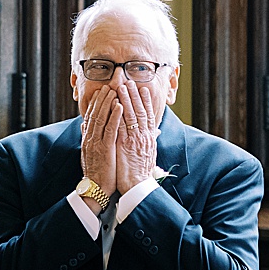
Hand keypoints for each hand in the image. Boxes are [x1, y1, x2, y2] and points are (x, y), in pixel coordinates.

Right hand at [80, 85, 121, 203]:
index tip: (101, 92)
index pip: (91, 117)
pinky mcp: (105, 149)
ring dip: (108, 103)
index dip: (95, 103)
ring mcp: (96, 143)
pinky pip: (110, 129)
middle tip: (108, 85)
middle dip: (101, 99)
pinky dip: (114, 116)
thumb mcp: (90, 153)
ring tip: (114, 90)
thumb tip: (85, 125)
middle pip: (95, 113)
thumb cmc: (97, 173)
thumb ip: (88, 138)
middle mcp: (90, 139)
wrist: (95, 189)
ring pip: (101, 118)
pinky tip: (119, 106)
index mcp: (88, 139)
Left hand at [115, 79, 158, 194]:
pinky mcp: (124, 145)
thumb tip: (154, 132)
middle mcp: (144, 137)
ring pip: (130, 115)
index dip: (146, 102)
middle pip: (140, 111)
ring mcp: (134, 140)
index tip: (143, 89)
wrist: (138, 187)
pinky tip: (114, 104)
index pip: (149, 116)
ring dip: (126, 100)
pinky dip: (117, 114)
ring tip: (122, 87)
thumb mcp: (149, 155)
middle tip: (130, 82)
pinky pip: (120, 126)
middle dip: (135, 96)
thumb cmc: (142, 173)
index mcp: (150, 139)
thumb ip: (150, 141)